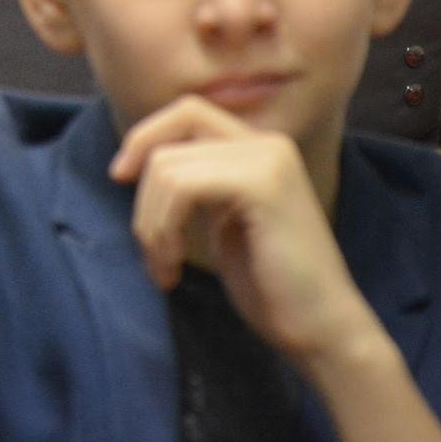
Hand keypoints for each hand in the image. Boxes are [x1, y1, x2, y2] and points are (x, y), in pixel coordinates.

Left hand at [108, 95, 378, 366]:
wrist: (320, 329)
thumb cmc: (271, 285)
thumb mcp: (222, 220)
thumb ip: (195, 184)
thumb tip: (136, 163)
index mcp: (257, 148)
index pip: (185, 112)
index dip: (144, 137)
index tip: (120, 178)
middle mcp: (266, 143)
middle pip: (169, 138)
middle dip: (144, 196)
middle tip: (151, 248)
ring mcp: (268, 159)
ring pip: (167, 167)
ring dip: (151, 225)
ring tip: (166, 267)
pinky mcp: (263, 184)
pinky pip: (182, 186)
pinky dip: (164, 228)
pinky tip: (174, 266)